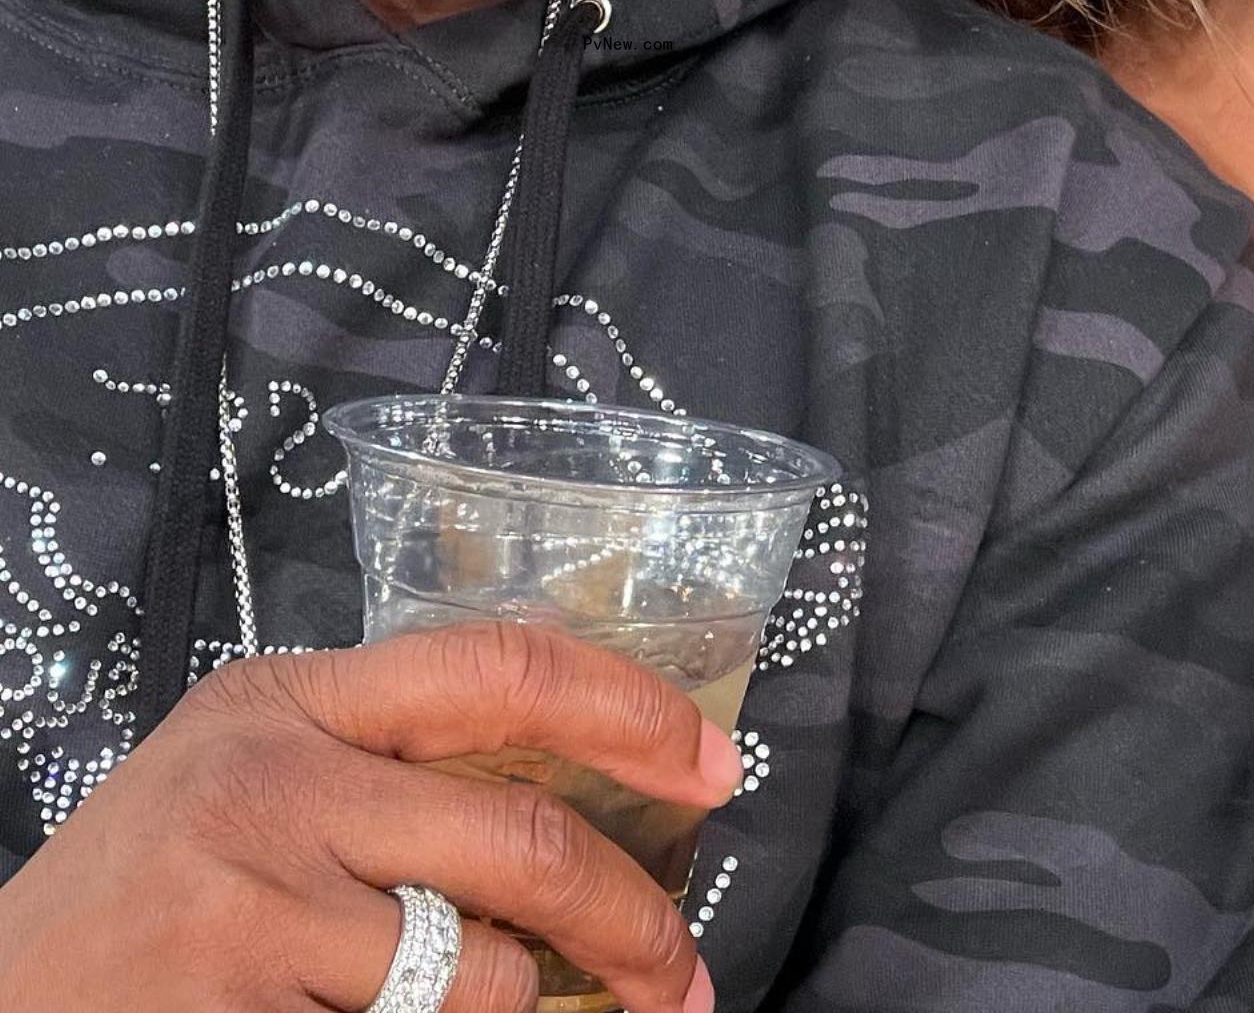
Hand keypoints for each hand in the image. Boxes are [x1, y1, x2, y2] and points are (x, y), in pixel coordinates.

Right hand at [0, 620, 738, 1012]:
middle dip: (633, 914)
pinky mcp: (231, 1006)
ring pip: (476, 968)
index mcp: (295, 697)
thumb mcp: (253, 776)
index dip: (628, 708)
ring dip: (531, 1011)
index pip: (499, 664)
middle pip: (518, 831)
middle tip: (686, 971)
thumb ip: (388, 764)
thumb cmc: (146, 896)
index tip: (717, 763)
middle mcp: (275, 775)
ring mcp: (248, 896)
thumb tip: (583, 797)